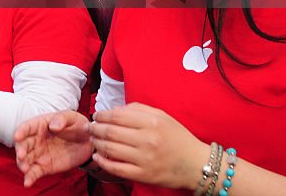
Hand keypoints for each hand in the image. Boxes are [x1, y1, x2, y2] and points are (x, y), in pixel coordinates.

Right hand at [14, 111, 92, 186]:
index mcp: (40, 125)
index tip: (17, 137)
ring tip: (25, 169)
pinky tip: (27, 183)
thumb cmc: (78, 126)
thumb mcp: (72, 117)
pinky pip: (35, 172)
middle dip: (20, 150)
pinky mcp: (45, 166)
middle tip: (21, 156)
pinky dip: (30, 178)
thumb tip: (53, 126)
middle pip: (23, 145)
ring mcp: (40, 154)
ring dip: (23, 164)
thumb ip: (62, 119)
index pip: (27, 127)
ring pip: (26, 159)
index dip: (21, 131)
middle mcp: (36, 139)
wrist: (88, 143)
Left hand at [89, 103, 207, 188]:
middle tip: (89, 127)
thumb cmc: (178, 138)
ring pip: (110, 149)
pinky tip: (97, 157)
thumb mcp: (162, 116)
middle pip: (110, 131)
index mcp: (151, 122)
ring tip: (92, 139)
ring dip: (96, 143)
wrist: (196, 164)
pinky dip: (103, 162)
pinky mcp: (143, 174)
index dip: (102, 115)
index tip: (96, 115)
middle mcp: (147, 140)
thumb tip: (115, 110)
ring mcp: (144, 158)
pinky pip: (116, 168)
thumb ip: (138, 110)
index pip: (117, 116)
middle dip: (95, 128)